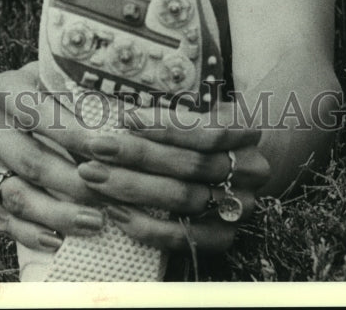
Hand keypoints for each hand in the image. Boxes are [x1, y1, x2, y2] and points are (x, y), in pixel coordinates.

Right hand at [0, 63, 109, 254]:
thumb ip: (76, 93)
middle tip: (109, 198)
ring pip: (12, 194)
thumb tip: (127, 114)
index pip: (39, 112)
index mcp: (5, 89)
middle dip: (73, 183)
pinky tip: (56, 240)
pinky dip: (26, 233)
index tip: (106, 150)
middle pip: (29, 160)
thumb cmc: (26, 95)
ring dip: (54, 214)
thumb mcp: (45, 80)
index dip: (73, 132)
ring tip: (93, 223)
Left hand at [63, 101, 270, 251]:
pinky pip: (184, 237)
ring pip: (184, 199)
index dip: (166, 125)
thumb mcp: (190, 110)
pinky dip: (147, 226)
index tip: (124, 117)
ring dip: (133, 188)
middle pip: (191, 165)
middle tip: (95, 147)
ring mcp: (239, 207)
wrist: (229, 167)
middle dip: (138, 156)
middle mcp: (250, 170)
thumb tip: (111, 108)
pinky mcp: (223, 237)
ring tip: (95, 175)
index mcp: (247, 131)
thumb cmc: (197, 128)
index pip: (208, 131)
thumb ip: (161, 111)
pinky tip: (116, 212)